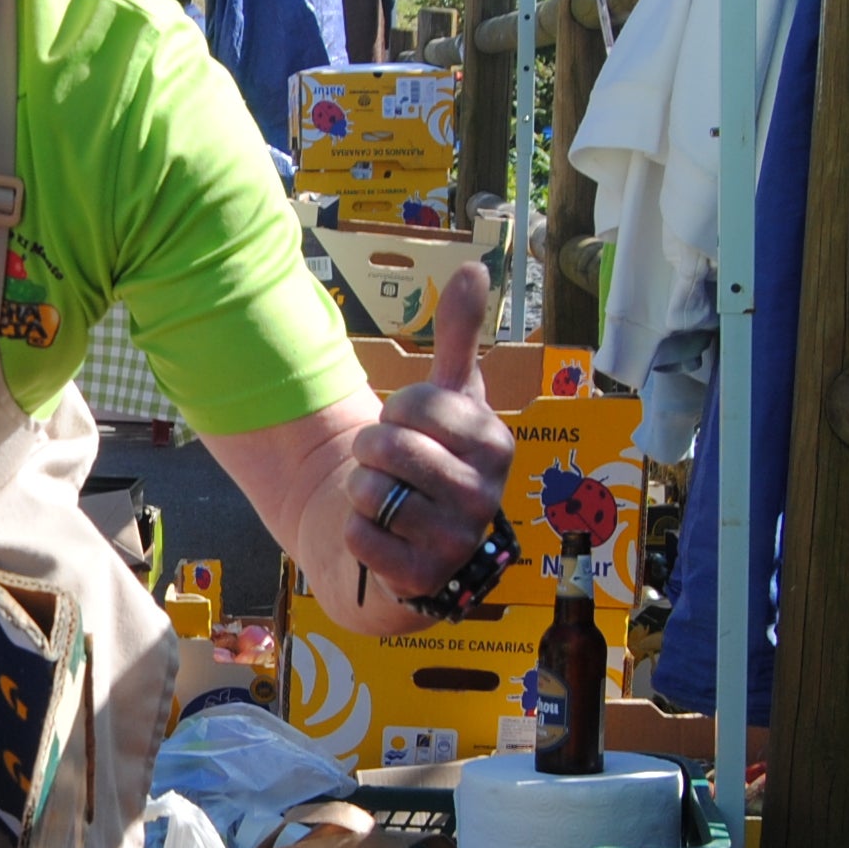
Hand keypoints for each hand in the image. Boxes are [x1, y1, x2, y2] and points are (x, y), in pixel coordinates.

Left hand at [338, 263, 515, 602]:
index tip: (408, 425)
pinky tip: (379, 537)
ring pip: (371, 493)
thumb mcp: (448, 399)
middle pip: (389, 447)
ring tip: (384, 500)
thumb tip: (473, 266)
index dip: (394, 410)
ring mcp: (456, 543)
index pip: (415, 403)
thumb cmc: (434, 461)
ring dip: (361, 492)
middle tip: (387, 466)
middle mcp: (484, 495)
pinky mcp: (422, 582)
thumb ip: (459, 335)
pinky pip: (359, 538)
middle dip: (370, 451)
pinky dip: (354, 533)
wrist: (413, 542)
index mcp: (494, 443)